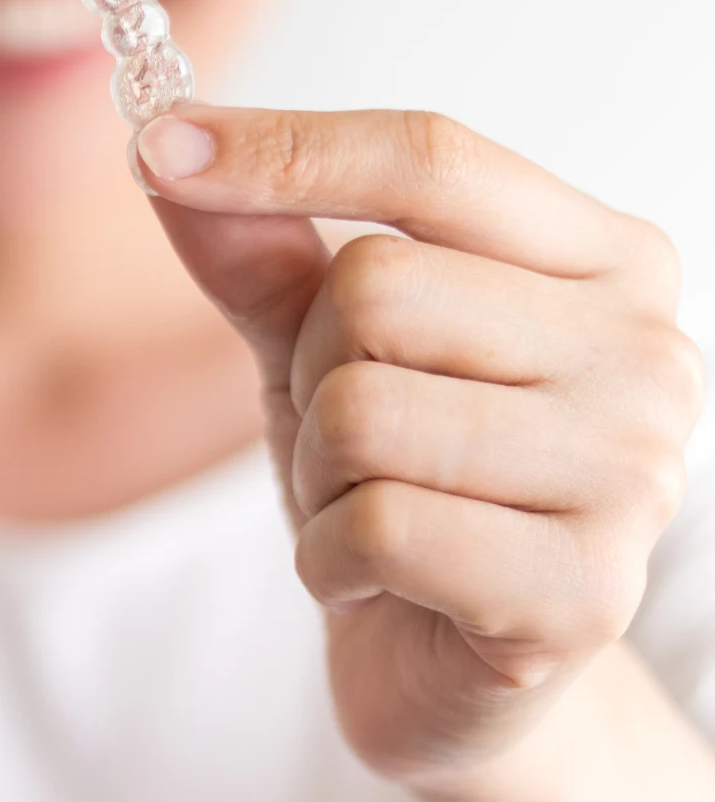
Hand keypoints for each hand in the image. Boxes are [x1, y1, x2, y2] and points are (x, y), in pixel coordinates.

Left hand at [136, 108, 704, 783]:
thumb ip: (260, 250)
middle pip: (377, 287)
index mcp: (604, 258)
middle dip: (310, 372)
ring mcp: (633, 475)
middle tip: (345, 440)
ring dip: (317, 476)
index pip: (432, 160)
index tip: (156, 146)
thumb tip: (163, 140)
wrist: (449, 662)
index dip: (284, 147)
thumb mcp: (320, 350)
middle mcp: (646, 351)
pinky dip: (328, 558)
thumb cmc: (402, 483)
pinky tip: (376, 581)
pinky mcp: (582, 593)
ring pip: (364, 411)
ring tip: (365, 510)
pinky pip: (377, 527)